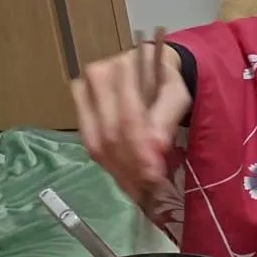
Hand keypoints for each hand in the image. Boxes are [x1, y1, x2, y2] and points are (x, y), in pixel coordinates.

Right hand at [73, 42, 189, 201]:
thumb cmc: (168, 80)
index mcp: (121, 69)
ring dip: (119, 171)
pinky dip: (111, 166)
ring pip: (97, 144)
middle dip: (131, 166)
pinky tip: (127, 180)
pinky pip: (91, 145)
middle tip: (150, 187)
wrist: (153, 68)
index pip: (128, 118)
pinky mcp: (79, 113)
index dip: (139, 149)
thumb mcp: (177, 93)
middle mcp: (94, 80)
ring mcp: (82, 96)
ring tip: (140, 189)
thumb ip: (167, 117)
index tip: (154, 174)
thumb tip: (156, 147)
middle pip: (109, 135)